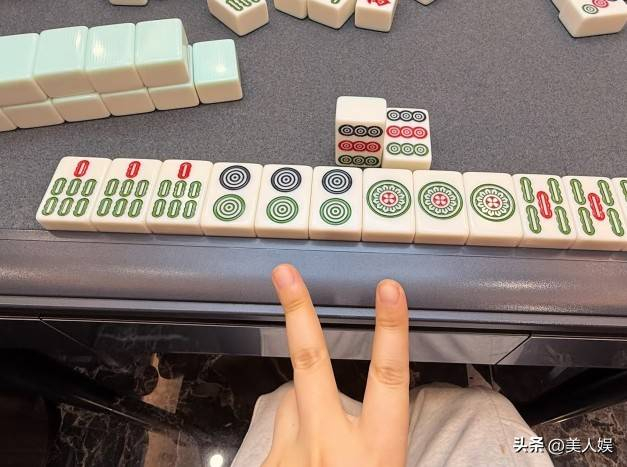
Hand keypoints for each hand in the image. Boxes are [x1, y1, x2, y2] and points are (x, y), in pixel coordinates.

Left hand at [263, 264, 409, 466]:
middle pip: (310, 361)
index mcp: (374, 450)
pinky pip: (276, 435)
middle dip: (298, 312)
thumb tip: (371, 421)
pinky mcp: (265, 466)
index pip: (388, 377)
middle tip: (284, 273)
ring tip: (317, 435)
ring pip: (289, 401)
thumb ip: (379, 440)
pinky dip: (289, 439)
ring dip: (301, 401)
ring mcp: (289, 454)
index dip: (390, 329)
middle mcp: (327, 444)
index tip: (389, 290)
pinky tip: (301, 460)